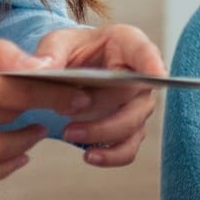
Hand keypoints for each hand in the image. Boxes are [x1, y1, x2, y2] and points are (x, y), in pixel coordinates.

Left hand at [32, 24, 165, 166]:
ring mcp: (138, 103)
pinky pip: (128, 147)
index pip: (145, 51)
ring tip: (69, 134)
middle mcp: (140, 74)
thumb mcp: (56, 44)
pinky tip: (89, 156)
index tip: (157, 76)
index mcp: (126, 44)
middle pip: (134, 94)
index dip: (153, 63)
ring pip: (133, 124)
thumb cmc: (71, 51)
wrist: (70, 71)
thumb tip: (42, 69)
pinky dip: (111, 155)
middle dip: (102, 106)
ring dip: (102, 133)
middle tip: (67, 111)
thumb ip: (49, 54)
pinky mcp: (130, 128)